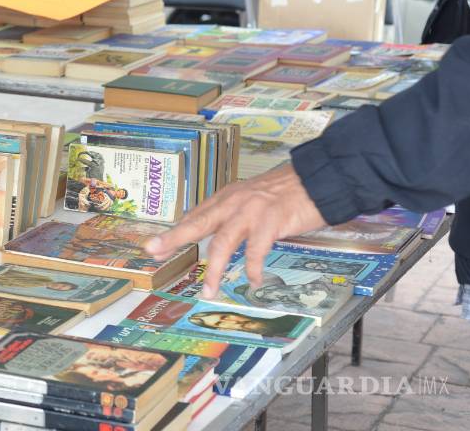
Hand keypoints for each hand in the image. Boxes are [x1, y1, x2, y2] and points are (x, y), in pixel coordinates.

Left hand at [143, 163, 327, 298]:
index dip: (175, 232)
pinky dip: (253, 268)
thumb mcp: (251, 198)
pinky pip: (256, 250)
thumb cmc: (286, 192)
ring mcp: (251, 211)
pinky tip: (253, 279)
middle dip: (174, 239)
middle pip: (197, 223)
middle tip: (153, 251)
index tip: (154, 246)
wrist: (316, 179)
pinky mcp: (271, 221)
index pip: (195, 216)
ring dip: (214, 270)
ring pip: (223, 243)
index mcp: (226, 197)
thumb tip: (216, 232)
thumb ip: (232, 213)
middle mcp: (233, 202)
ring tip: (208, 291)